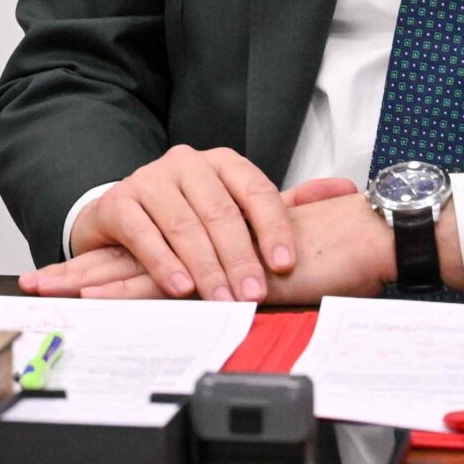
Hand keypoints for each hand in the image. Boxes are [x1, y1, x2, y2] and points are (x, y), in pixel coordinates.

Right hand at [18, 147, 291, 302]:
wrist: (120, 217)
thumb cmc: (186, 217)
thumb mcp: (235, 210)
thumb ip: (284, 208)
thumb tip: (346, 191)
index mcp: (221, 163)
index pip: (255, 190)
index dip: (273, 228)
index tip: (286, 264)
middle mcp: (186, 164)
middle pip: (220, 211)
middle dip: (240, 258)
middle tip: (253, 295)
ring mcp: (149, 180)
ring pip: (183, 224)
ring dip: (206, 267)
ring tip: (221, 300)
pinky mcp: (118, 202)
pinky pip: (145, 233)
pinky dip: (164, 263)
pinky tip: (181, 287)